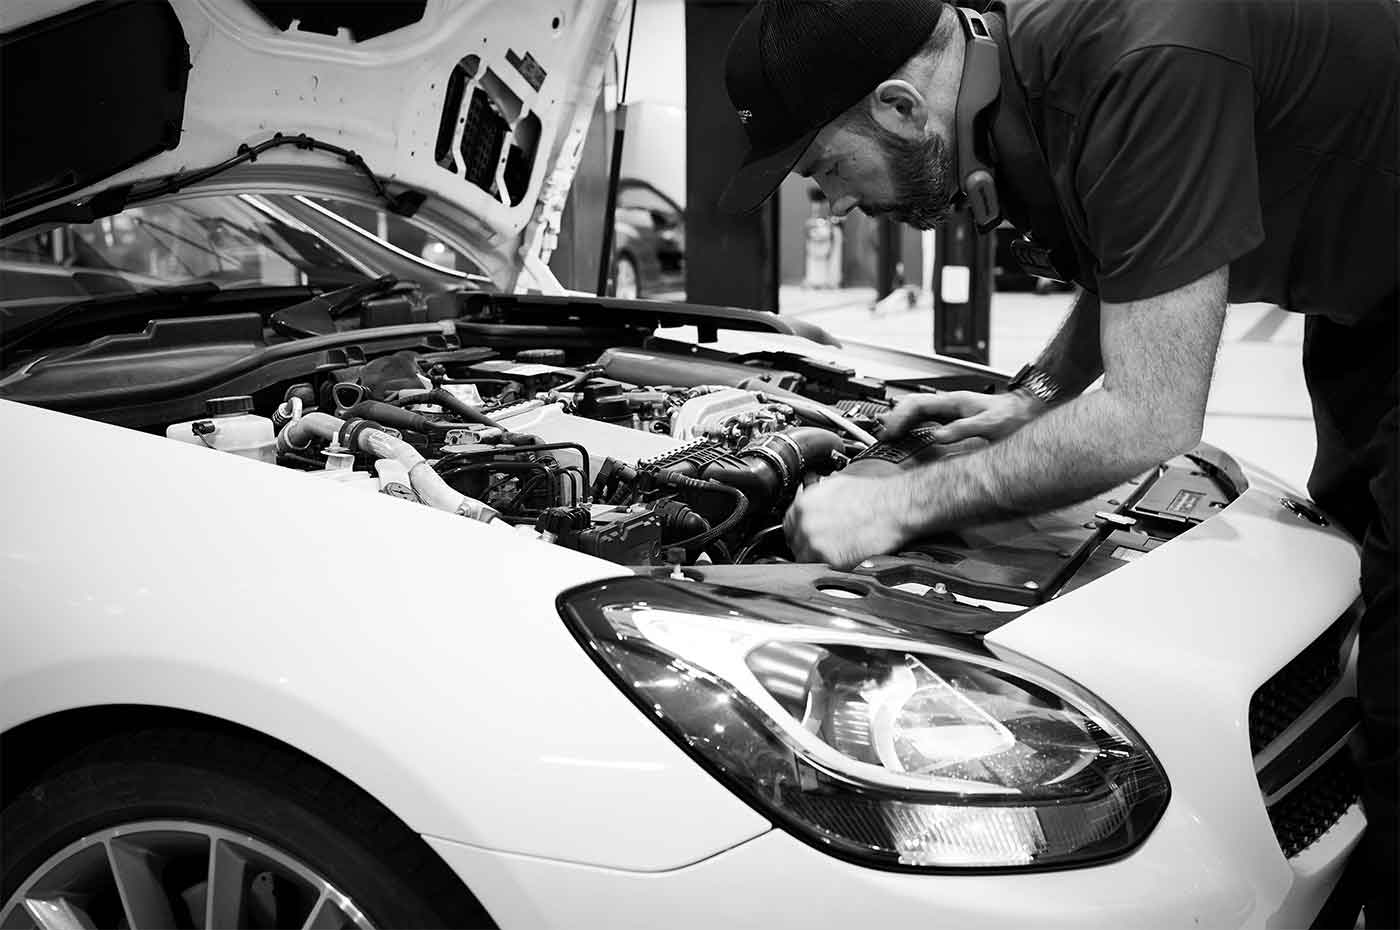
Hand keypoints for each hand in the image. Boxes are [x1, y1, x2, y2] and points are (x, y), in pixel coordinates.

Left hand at [783, 475, 907, 568]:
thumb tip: (807, 504)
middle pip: (795, 543)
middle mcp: (805, 525)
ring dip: (816, 557)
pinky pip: (822, 569)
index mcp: (803, 506)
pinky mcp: (831, 561)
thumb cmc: (872, 495)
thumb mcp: (834, 485)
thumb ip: (813, 497)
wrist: (894, 508)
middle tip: (826, 543)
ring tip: (836, 550)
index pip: (788, 525)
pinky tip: (844, 556)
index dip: (800, 530)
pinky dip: (830, 566)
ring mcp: (816, 545)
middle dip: (807, 544)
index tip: (809, 534)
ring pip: (805, 559)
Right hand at [878, 390, 1046, 443]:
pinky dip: (912, 427)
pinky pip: (925, 420)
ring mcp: (949, 410)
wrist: (1025, 412)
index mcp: (953, 401)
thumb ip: (963, 430)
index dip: (899, 417)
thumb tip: (937, 437)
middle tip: (883, 436)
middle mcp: (948, 403)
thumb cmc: (1011, 416)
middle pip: (911, 406)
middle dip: (893, 419)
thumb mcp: (989, 425)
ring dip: (901, 423)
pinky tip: (908, 436)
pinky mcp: (952, 418)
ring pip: (916, 412)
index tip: (889, 431)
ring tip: (888, 437)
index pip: (915, 404)